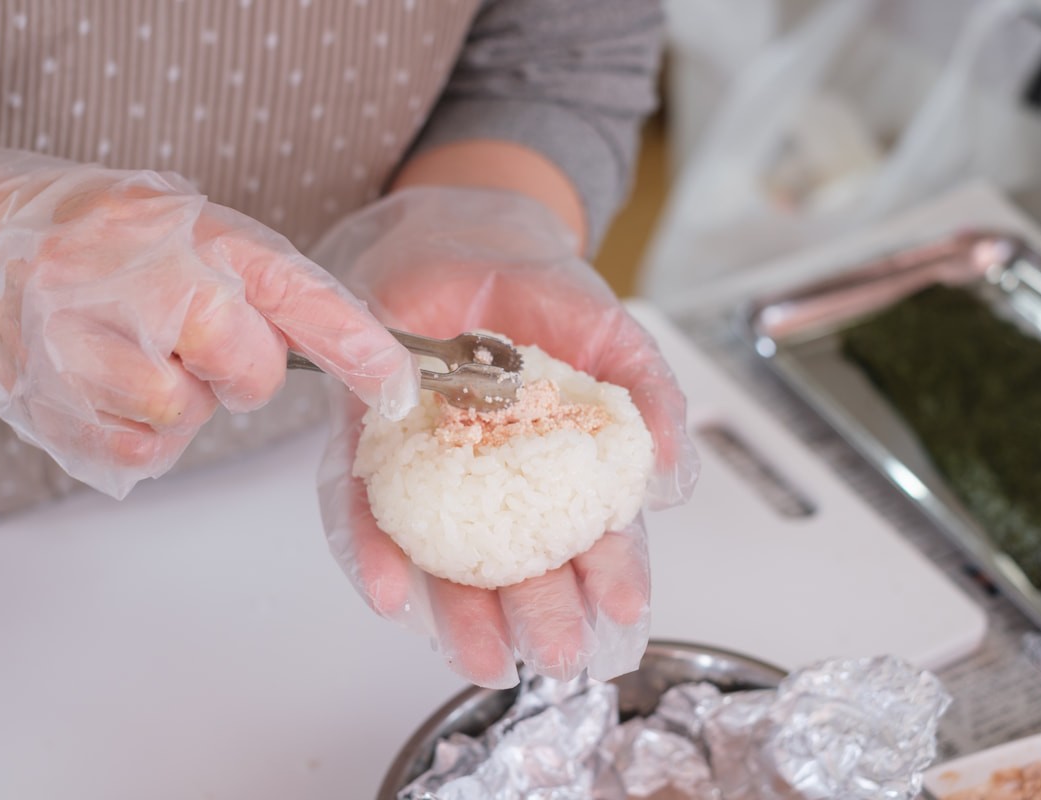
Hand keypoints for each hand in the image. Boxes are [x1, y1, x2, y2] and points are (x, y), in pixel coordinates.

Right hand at [0, 146, 417, 497]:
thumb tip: (353, 348)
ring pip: (183, 414)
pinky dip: (138, 433)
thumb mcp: (185, 226)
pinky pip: (138, 452)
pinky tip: (105, 384)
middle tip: (201, 346)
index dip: (353, 340)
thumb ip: (257, 279)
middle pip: (244, 364)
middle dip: (241, 373)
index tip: (397, 382)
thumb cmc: (93, 236)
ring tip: (134, 354)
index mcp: (182, 224)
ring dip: (179, 402)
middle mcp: (131, 272)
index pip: (289, 286)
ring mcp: (79, 335)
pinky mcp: (45, 398)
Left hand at [312, 187, 697, 686]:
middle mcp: (497, 478)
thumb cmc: (543, 291)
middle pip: (520, 561)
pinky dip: (378, 549)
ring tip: (484, 655)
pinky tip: (393, 593)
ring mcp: (435, 467)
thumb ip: (649, 395)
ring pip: (447, 554)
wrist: (467, 236)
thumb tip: (671, 470)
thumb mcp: (613, 338)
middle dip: (542, 613)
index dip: (609, 572)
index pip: (588, 532)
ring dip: (463, 609)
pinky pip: (369, 505)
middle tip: (559, 654)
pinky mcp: (375, 442)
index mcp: (560, 464)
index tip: (624, 609)